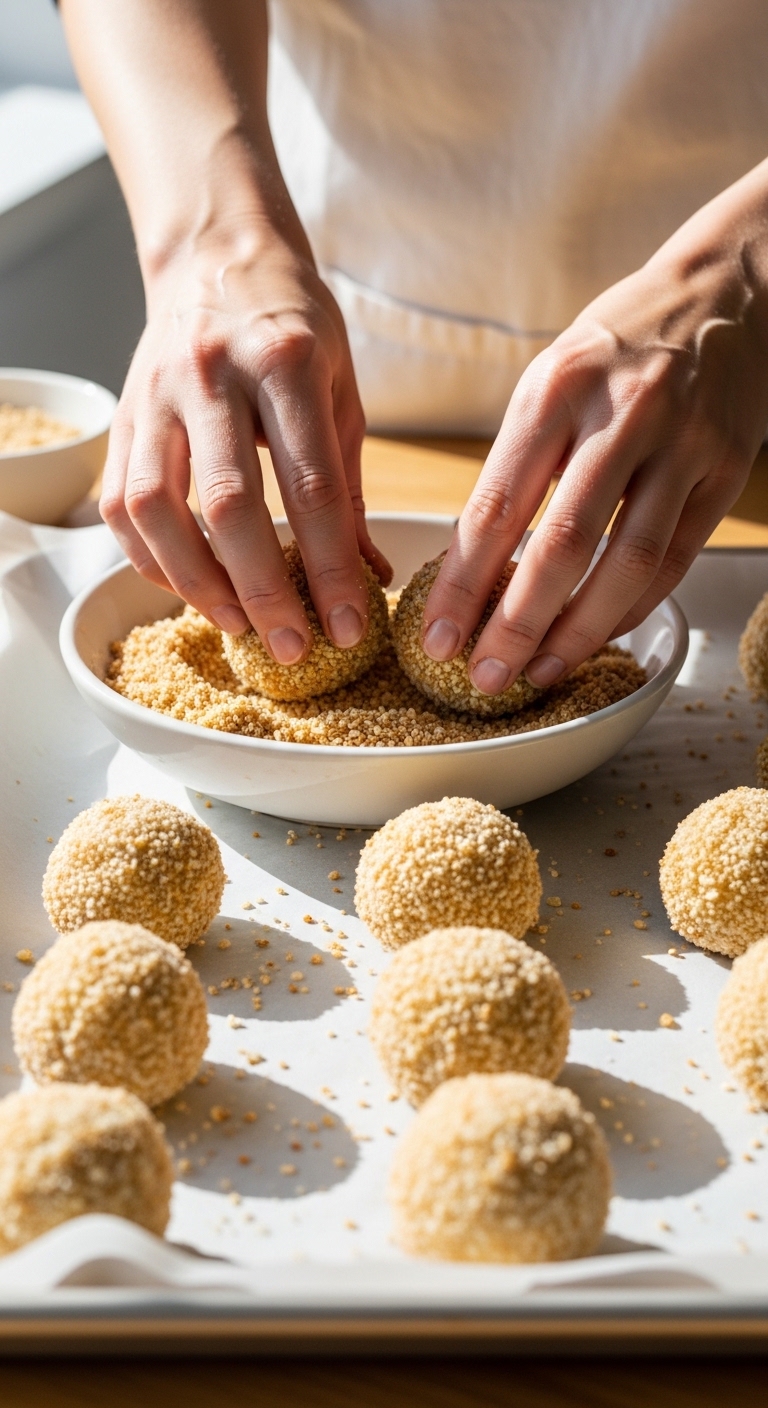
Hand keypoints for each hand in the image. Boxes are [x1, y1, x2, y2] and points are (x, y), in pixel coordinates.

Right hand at [101, 230, 390, 661]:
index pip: (311, 486)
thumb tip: (368, 577)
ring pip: (156, 510)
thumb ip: (350, 485)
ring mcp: (156, 394)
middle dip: (264, 590)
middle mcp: (212, 374)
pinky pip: (120, 504)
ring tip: (239, 624)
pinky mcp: (122, 416)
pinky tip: (189, 586)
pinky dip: (151, 558)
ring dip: (197, 583)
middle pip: (230, 506)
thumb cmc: (294, 327)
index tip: (347, 624)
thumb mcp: (341, 391)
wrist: (217, 256)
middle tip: (294, 646)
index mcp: (285, 362)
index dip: (330, 566)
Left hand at [422, 195, 767, 693]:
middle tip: (486, 676)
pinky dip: (632, 607)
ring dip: (578, 632)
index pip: (496, 506)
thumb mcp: (551, 379)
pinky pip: (674, 559)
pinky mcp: (725, 470)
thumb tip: (475, 566)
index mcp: (555, 388)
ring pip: (627, 563)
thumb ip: (518, 464)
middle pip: (562, 544)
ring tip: (540, 671)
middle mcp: (621, 414)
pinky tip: (597, 636)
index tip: (437, 637)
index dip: (462, 584)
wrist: (727, 291)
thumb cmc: (618, 344)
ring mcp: (682, 444)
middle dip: (515, 624)